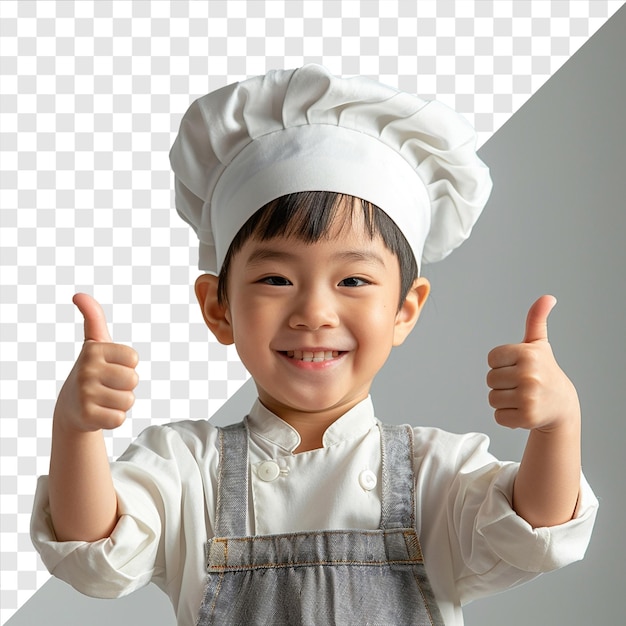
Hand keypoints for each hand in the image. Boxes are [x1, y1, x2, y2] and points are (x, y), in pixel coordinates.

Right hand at [54, 293, 138, 431]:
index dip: (127, 366)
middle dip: (125, 386)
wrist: (70, 408)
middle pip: (133, 380)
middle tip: (108, 386)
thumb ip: (93, 317)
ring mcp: (85, 393)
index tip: (110, 367)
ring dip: (120, 402)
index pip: (133, 359)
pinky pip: (120, 418)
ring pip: (128, 400)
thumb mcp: (94, 343)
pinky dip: (114, 418)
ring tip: (104, 399)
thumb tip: (79, 295)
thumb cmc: (91, 371)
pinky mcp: (87, 415)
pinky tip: (100, 413)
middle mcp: (87, 369)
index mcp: (94, 350)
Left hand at [486, 295, 579, 431]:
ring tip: (522, 396)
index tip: (518, 366)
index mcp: (528, 354)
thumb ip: (536, 319)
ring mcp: (528, 397)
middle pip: (490, 379)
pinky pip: (498, 416)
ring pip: (492, 398)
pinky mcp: (526, 417)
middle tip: (521, 384)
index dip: (501, 363)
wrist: (562, 405)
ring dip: (503, 400)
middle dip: (502, 383)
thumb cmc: (545, 371)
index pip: (491, 358)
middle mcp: (529, 374)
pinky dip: (507, 417)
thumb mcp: (539, 344)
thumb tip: (547, 297)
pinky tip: (523, 410)